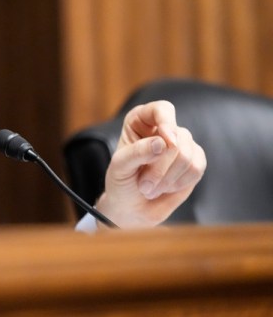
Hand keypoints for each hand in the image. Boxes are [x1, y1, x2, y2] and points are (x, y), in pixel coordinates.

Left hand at [96, 100, 206, 227]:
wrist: (132, 206)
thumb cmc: (121, 182)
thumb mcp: (120, 167)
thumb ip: (137, 152)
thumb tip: (163, 142)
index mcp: (140, 120)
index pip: (162, 109)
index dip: (167, 123)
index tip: (165, 141)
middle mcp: (163, 128)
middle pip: (177, 138)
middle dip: (160, 168)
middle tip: (144, 186)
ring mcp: (181, 144)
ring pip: (188, 155)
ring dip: (168, 179)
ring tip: (151, 189)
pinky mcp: (194, 161)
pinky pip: (197, 168)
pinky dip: (180, 183)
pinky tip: (166, 188)